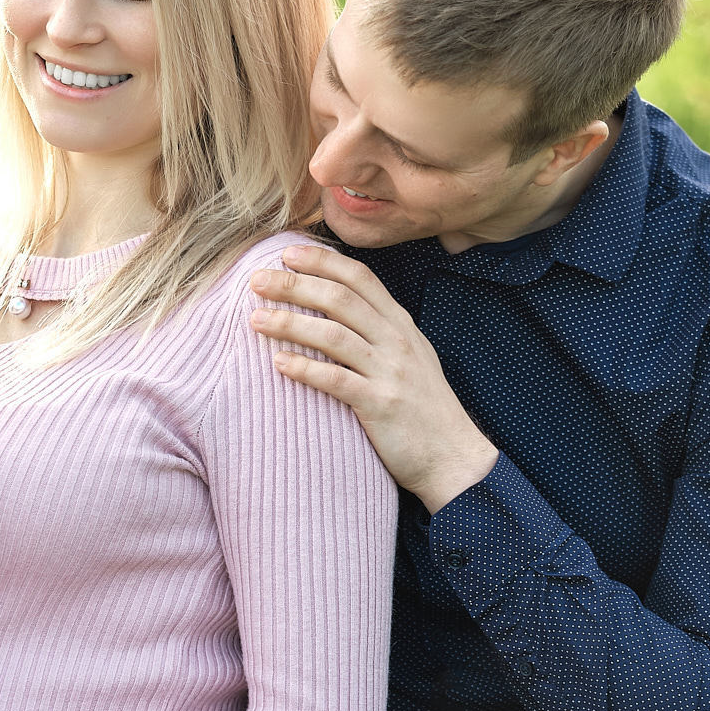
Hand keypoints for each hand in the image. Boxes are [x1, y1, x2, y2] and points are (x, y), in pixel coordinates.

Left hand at [250, 243, 497, 512]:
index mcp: (401, 324)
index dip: (322, 261)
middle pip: (340, 299)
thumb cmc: (423, 409)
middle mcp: (397, 341)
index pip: (359, 278)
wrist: (454, 458)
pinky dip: (306, 369)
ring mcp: (390, 372)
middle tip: (256, 280)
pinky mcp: (381, 405)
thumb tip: (336, 308)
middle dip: (295, 285)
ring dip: (291, 323)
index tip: (286, 252)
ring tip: (256, 319)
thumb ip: (378, 331)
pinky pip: (338, 380)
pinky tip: (279, 363)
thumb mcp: (410, 357)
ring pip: (334, 335)